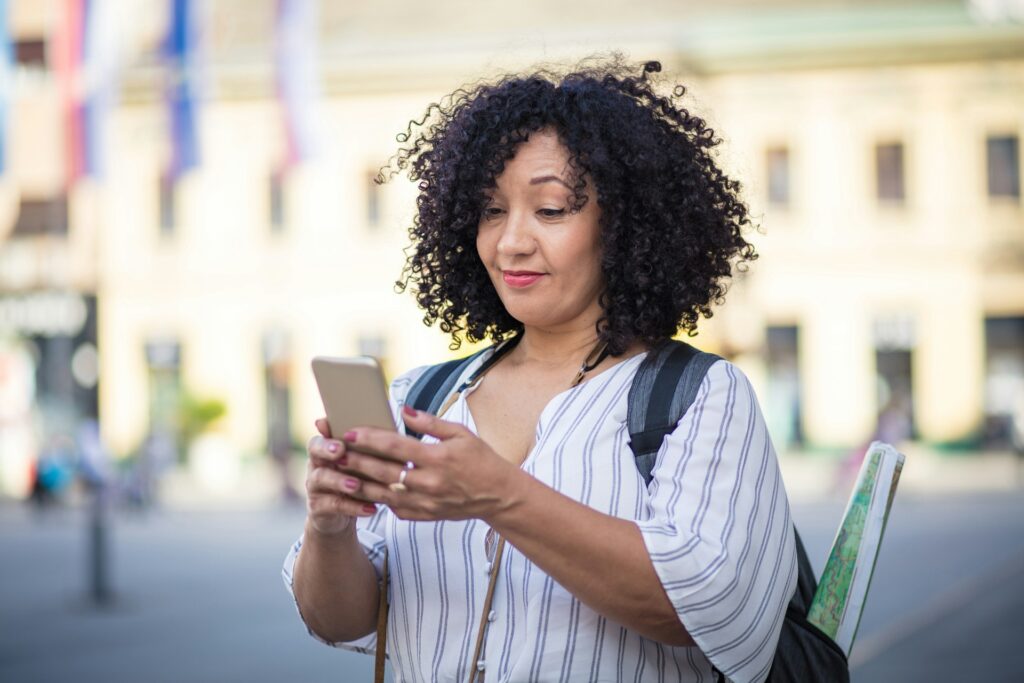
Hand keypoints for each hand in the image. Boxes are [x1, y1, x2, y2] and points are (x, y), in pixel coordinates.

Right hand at [303, 418, 378, 536]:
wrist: (342, 514)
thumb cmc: (357, 479)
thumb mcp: (363, 461)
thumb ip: (372, 445)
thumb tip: (400, 421)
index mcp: (328, 449)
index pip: (322, 434)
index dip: (327, 432)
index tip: (337, 430)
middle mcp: (317, 464)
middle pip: (315, 452)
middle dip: (327, 449)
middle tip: (341, 450)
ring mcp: (315, 487)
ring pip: (322, 479)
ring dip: (340, 480)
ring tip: (356, 484)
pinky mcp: (319, 508)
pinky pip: (334, 505)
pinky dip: (354, 507)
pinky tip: (371, 508)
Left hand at [337, 406, 521, 522]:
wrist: (498, 495)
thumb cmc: (481, 459)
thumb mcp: (461, 434)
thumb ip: (430, 423)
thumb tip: (404, 410)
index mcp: (436, 458)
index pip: (395, 446)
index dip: (369, 439)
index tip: (350, 432)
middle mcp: (429, 482)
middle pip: (383, 471)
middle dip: (356, 461)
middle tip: (336, 452)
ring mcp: (425, 502)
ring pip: (383, 494)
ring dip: (360, 483)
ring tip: (341, 473)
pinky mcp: (424, 515)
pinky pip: (394, 508)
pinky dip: (378, 499)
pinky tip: (365, 489)